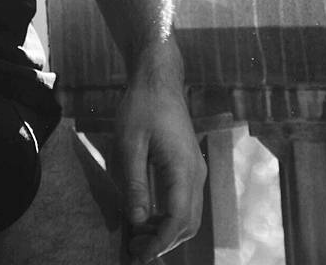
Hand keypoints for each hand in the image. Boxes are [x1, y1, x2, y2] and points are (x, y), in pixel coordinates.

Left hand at [113, 81, 206, 263]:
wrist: (158, 79)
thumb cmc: (141, 107)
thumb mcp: (129, 144)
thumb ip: (134, 185)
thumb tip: (137, 223)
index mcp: (182, 169)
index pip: (177, 221)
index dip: (158, 243)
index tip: (137, 256)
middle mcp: (196, 174)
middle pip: (187, 224)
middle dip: (162, 242)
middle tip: (133, 250)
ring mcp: (195, 170)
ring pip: (189, 216)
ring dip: (166, 231)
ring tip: (137, 237)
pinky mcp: (189, 167)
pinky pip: (185, 202)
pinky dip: (169, 217)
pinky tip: (147, 217)